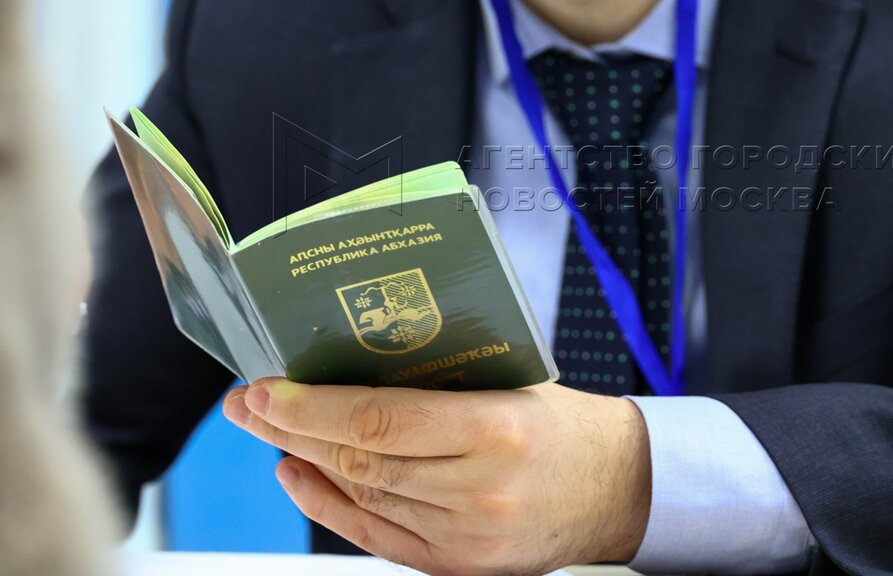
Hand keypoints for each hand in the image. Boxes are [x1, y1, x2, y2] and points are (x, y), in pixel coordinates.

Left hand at [223, 380, 650, 574]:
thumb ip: (441, 378)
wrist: (620, 487)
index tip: (267, 389)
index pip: (381, 419)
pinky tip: (300, 476)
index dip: (312, 407)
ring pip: (364, 497)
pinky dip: (331, 508)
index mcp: (497, 427)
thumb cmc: (566, 424)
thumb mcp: (513, 380)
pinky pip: (378, 537)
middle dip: (292, 430)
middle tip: (248, 405)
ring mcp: (469, 535)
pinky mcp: (462, 565)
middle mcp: (480, 488)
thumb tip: (352, 361)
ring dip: (306, 463)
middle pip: (360, 460)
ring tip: (270, 433)